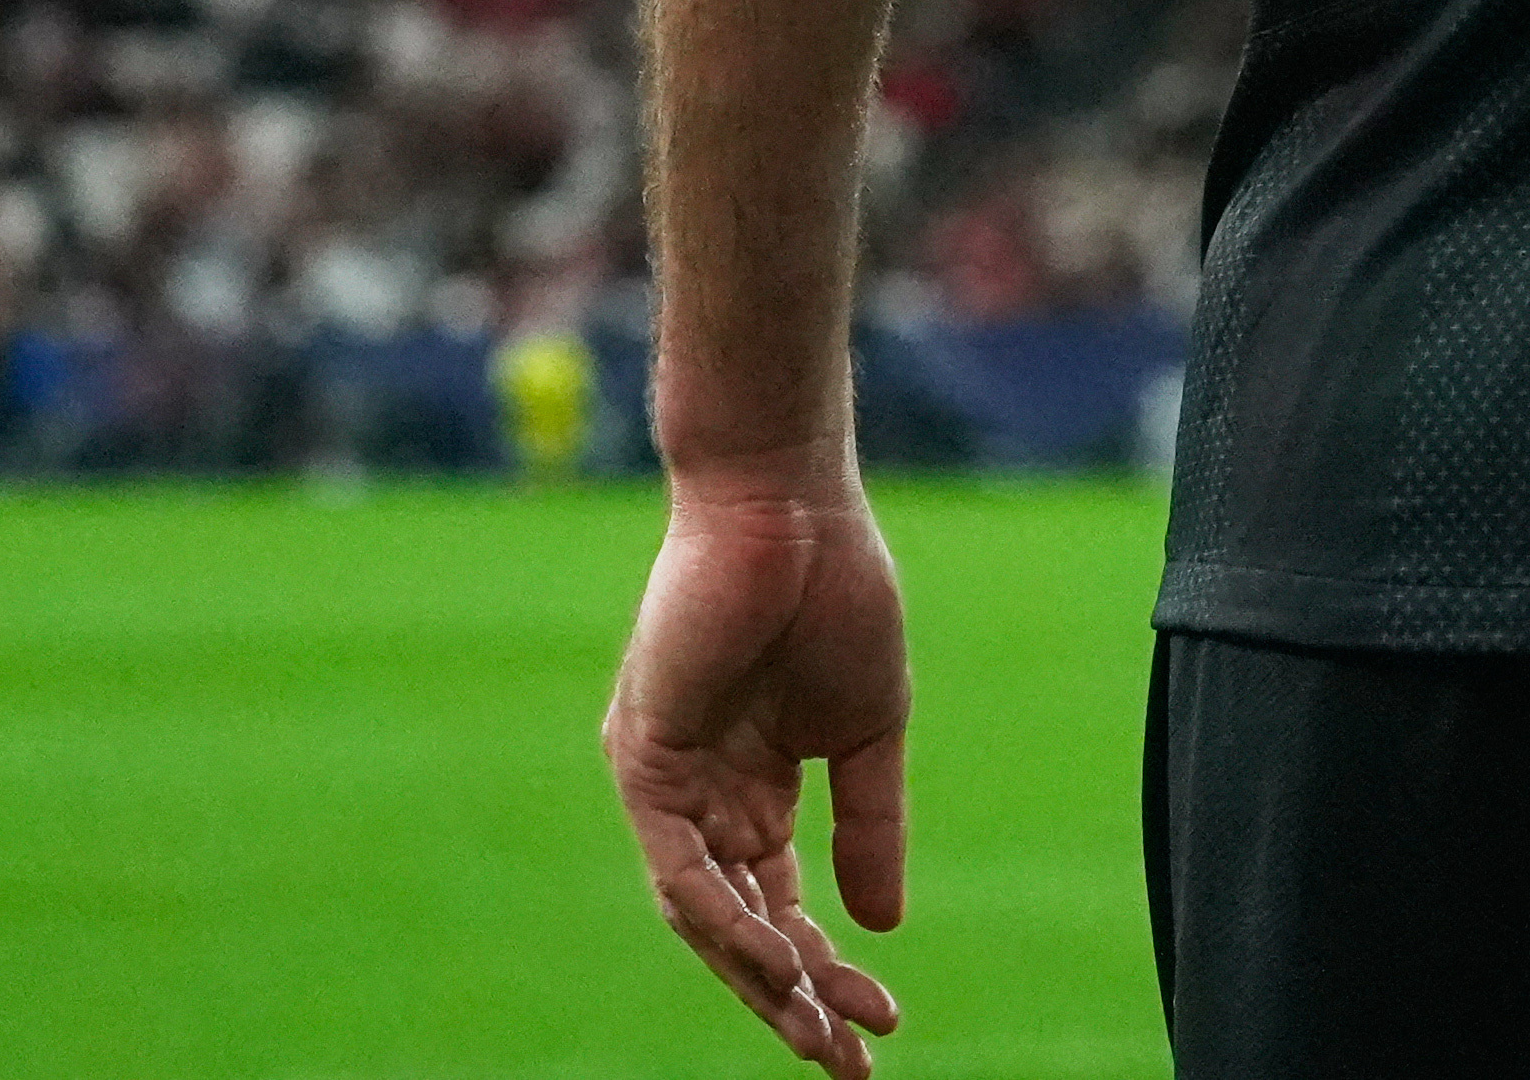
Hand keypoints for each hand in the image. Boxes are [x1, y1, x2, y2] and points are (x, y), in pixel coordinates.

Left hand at [601, 478, 917, 1077]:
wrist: (792, 505)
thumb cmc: (835, 593)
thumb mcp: (868, 731)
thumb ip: (871, 824)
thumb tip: (882, 924)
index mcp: (754, 788)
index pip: (782, 905)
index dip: (829, 970)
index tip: (886, 1023)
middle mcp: (701, 799)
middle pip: (742, 928)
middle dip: (794, 1001)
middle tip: (849, 1062)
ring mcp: (667, 785)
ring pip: (706, 915)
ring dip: (764, 978)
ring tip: (823, 1027)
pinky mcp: (642, 758)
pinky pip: (680, 866)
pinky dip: (726, 918)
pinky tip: (780, 956)